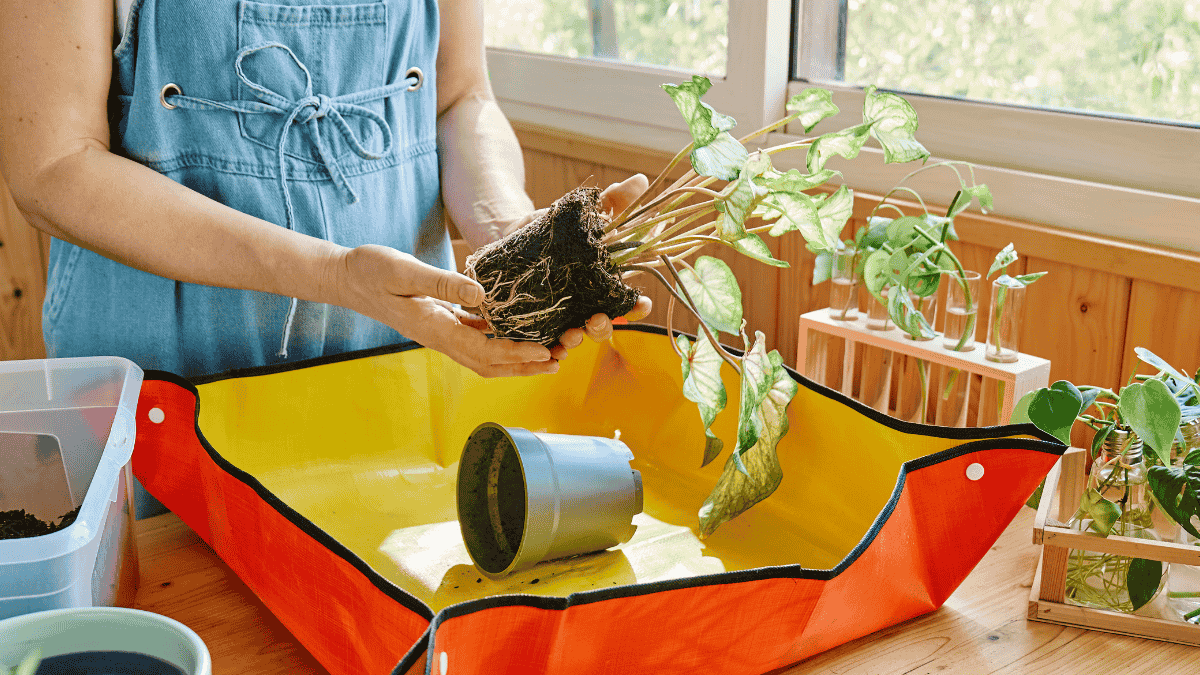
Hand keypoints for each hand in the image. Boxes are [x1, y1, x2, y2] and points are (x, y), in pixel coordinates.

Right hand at [334, 244, 559, 376]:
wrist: (347, 277)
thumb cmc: (371, 270)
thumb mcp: (404, 270)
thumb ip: (442, 283)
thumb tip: (481, 294)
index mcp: (433, 328)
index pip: (482, 351)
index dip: (515, 354)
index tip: (544, 352)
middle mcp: (440, 338)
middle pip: (489, 364)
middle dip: (524, 366)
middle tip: (558, 361)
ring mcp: (441, 333)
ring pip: (484, 355)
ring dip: (516, 357)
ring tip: (548, 353)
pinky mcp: (442, 323)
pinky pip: (476, 339)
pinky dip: (501, 341)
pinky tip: (519, 332)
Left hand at [555, 173, 653, 351]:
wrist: (511, 235)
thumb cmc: (554, 227)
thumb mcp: (581, 214)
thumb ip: (612, 202)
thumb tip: (639, 179)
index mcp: (605, 284)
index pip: (630, 301)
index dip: (639, 307)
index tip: (643, 304)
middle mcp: (589, 304)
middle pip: (606, 324)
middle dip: (605, 326)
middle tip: (597, 319)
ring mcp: (565, 315)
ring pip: (578, 336)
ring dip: (578, 339)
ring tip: (570, 333)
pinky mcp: (540, 321)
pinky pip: (548, 341)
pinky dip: (551, 349)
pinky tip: (551, 350)